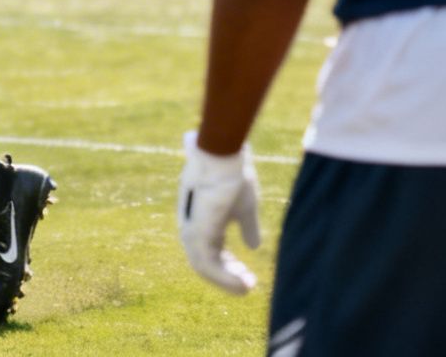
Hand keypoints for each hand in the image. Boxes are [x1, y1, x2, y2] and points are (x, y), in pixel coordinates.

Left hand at [178, 132, 261, 294]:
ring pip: (205, 268)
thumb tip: (253, 247)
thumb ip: (248, 227)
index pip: (212, 253)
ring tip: (247, 288)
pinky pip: (207, 265)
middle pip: (207, 264)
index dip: (230, 267)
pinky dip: (224, 277)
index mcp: (204, 222)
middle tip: (249, 285)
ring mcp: (192, 232)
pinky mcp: (196, 233)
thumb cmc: (234, 175)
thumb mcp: (245, 207)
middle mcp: (193, 229)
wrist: (224, 156)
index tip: (249, 277)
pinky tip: (242, 282)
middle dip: (229, 277)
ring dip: (227, 281)